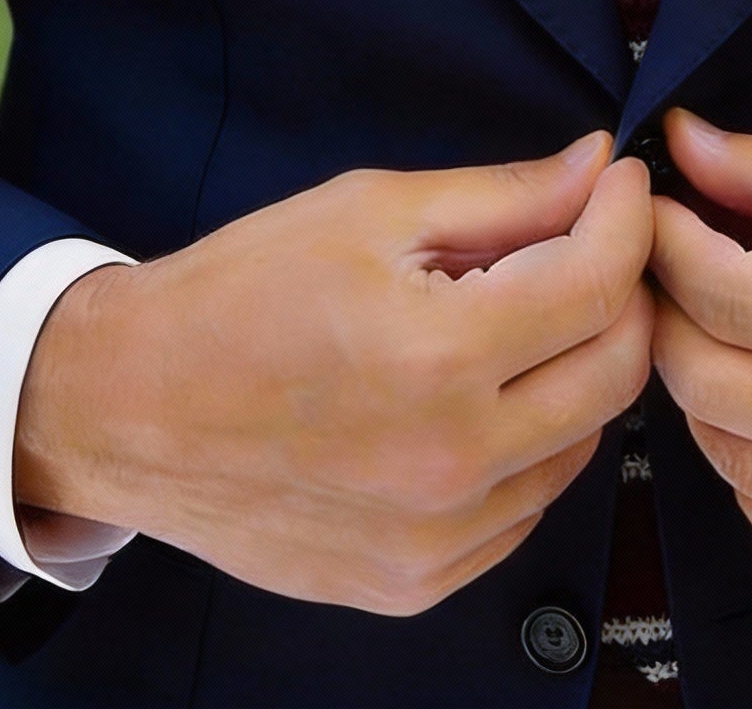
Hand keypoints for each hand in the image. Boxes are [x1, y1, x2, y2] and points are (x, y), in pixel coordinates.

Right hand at [15, 133, 653, 613]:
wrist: (126, 410)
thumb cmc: (237, 295)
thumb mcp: (369, 210)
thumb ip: (502, 195)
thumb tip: (596, 169)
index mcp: (435, 356)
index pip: (598, 285)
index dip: (626, 219)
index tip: (620, 186)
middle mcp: (448, 462)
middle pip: (616, 372)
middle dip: (623, 294)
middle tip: (592, 245)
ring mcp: (435, 538)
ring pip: (583, 444)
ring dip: (576, 371)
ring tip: (517, 320)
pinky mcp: (416, 583)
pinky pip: (525, 507)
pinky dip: (529, 445)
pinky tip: (477, 397)